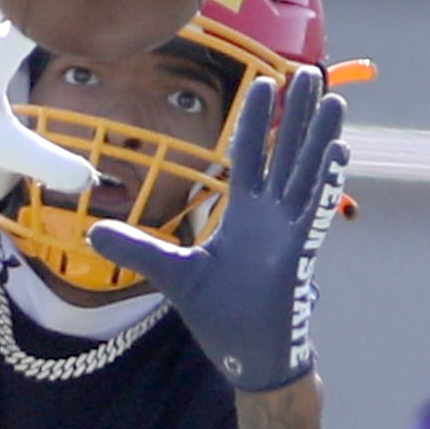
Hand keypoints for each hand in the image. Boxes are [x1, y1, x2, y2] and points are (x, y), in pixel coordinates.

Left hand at [91, 68, 346, 390]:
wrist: (247, 356)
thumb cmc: (220, 316)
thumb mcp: (171, 274)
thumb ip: (138, 249)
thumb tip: (92, 234)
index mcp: (246, 214)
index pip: (253, 155)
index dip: (258, 119)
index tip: (267, 83)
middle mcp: (272, 215)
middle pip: (288, 152)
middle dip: (299, 114)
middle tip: (313, 72)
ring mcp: (290, 231)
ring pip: (309, 172)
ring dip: (321, 136)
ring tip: (334, 99)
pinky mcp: (300, 252)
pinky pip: (315, 208)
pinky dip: (326, 180)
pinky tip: (337, 150)